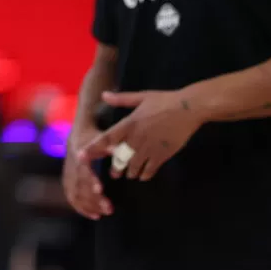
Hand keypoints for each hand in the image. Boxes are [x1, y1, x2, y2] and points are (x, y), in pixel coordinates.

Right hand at [63, 125, 113, 220]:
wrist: (75, 137)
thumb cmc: (92, 138)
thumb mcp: (101, 139)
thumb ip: (111, 146)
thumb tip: (121, 150)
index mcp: (79, 156)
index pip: (83, 170)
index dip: (90, 180)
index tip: (100, 190)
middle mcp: (72, 167)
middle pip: (80, 186)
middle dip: (93, 199)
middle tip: (109, 209)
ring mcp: (68, 176)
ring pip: (75, 194)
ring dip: (88, 206)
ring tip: (104, 213)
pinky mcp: (67, 182)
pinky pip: (71, 197)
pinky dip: (81, 208)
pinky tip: (93, 215)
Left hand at [78, 90, 204, 181]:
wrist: (189, 108)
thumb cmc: (164, 100)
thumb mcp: (141, 97)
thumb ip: (121, 99)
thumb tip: (104, 94)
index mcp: (129, 123)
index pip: (106, 139)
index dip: (92, 149)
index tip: (81, 156)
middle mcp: (136, 138)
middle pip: (119, 158)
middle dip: (115, 168)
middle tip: (113, 173)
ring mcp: (149, 148)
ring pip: (134, 167)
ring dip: (130, 172)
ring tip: (129, 174)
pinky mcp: (163, 154)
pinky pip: (150, 170)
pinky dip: (145, 174)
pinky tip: (144, 175)